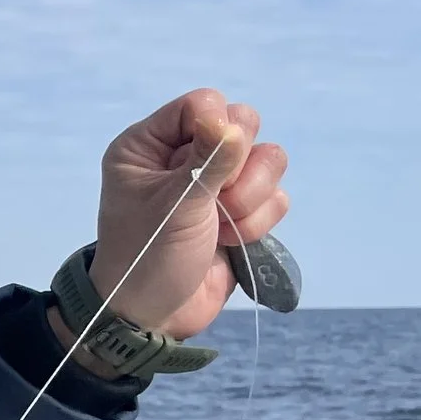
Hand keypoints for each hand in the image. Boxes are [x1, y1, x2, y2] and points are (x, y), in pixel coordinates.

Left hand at [85, 89, 288, 341]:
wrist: (152, 316)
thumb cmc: (145, 258)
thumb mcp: (173, 206)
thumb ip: (207, 161)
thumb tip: (231, 121)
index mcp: (149, 146)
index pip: (202, 103)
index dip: (217, 127)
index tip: (207, 164)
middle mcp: (181, 157)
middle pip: (243, 125)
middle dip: (239, 167)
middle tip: (216, 198)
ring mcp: (214, 183)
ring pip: (268, 160)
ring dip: (250, 199)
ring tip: (220, 228)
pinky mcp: (240, 211)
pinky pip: (275, 196)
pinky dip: (258, 222)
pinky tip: (228, 243)